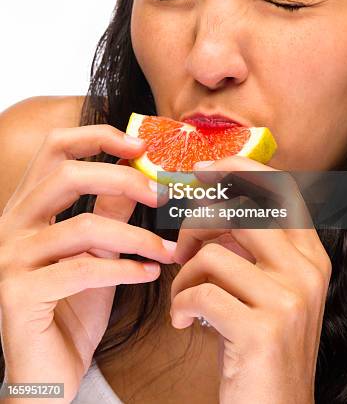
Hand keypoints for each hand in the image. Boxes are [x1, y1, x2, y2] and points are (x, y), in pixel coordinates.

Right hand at [0, 125, 175, 402]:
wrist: (45, 374)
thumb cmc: (71, 309)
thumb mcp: (97, 253)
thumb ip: (111, 212)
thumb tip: (141, 175)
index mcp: (28, 207)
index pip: (54, 149)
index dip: (97, 136)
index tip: (140, 143)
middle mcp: (11, 225)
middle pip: (65, 175)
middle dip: (122, 178)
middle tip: (161, 193)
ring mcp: (9, 259)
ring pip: (81, 225)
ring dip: (136, 236)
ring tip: (167, 249)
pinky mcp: (16, 294)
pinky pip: (81, 270)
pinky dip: (124, 269)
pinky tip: (150, 274)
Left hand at [170, 156, 331, 403]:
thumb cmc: (258, 343)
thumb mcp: (267, 287)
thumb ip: (251, 245)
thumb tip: (210, 201)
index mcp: (309, 254)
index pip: (280, 189)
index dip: (240, 168)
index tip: (203, 168)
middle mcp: (307, 270)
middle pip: (241, 210)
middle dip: (198, 222)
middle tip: (180, 247)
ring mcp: (288, 299)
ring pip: (214, 253)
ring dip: (184, 275)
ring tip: (183, 297)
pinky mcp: (262, 329)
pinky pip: (200, 292)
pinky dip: (181, 303)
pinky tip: (185, 321)